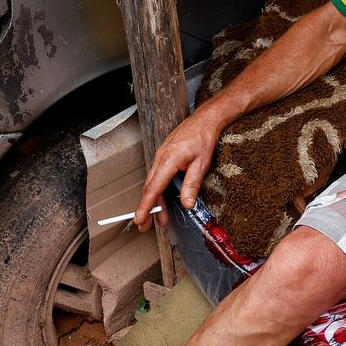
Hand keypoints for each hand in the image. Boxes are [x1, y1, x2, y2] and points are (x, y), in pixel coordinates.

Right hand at [134, 109, 224, 231]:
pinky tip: (164, 199)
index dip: (145, 206)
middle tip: (145, 225)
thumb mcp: (201, 163)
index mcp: (168, 160)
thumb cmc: (204, 137)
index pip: (153, 188)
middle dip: (146, 208)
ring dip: (155, 201)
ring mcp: (161, 156)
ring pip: (154, 182)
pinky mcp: (165, 156)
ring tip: (159, 218)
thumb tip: (187, 204)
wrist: (205, 119)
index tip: (140, 219)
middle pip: (150, 188)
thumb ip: (192, 185)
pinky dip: (159, 190)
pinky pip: (158, 176)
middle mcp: (160, 158)